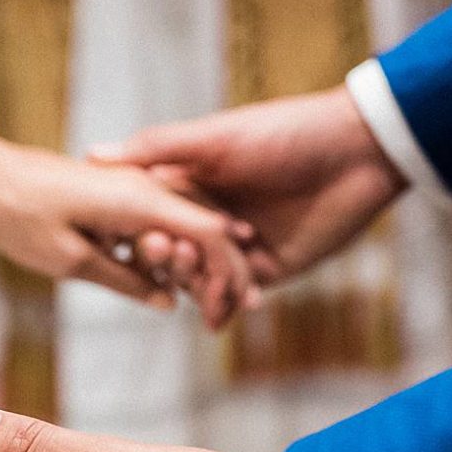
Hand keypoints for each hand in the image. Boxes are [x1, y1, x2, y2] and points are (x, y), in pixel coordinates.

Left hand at [0, 136, 260, 329]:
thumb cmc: (19, 217)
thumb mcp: (73, 262)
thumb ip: (126, 281)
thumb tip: (166, 302)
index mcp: (140, 200)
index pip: (207, 235)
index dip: (227, 273)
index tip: (232, 309)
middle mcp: (143, 186)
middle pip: (203, 227)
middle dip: (221, 269)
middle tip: (232, 310)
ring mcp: (129, 185)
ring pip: (180, 223)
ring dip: (194, 261)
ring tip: (207, 300)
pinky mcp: (113, 191)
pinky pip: (154, 220)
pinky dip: (165, 248)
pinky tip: (165, 275)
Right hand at [91, 85, 403, 290]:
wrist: (357, 152)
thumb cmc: (285, 132)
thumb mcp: (215, 137)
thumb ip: (157, 149)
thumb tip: (93, 154)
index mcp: (192, 182)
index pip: (149, 214)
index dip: (140, 229)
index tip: (138, 236)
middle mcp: (210, 215)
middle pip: (172, 250)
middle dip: (166, 259)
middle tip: (170, 255)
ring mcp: (239, 245)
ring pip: (201, 277)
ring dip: (193, 284)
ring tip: (197, 281)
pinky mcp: (270, 269)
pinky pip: (236, 294)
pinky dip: (223, 308)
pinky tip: (215, 318)